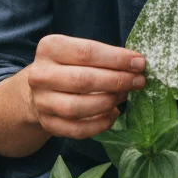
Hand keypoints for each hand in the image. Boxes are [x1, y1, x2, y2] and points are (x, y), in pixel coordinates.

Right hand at [20, 34, 146, 139]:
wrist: (38, 91)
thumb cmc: (67, 66)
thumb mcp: (76, 51)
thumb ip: (103, 56)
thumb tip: (136, 64)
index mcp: (49, 48)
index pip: (87, 52)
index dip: (117, 58)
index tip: (139, 63)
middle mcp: (41, 75)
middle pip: (83, 80)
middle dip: (117, 81)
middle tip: (139, 81)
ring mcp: (42, 101)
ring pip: (79, 107)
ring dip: (108, 102)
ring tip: (124, 96)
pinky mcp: (48, 123)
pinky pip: (78, 129)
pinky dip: (101, 124)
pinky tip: (114, 114)